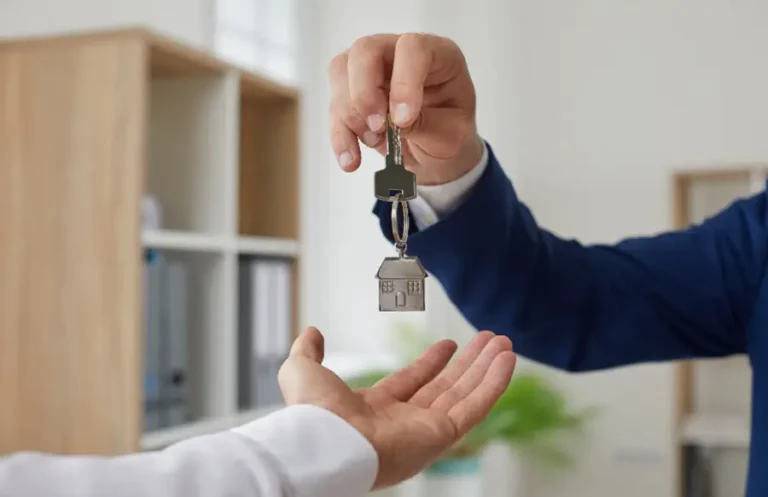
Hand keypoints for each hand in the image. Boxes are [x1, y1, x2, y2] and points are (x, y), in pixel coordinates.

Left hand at [278, 327, 515, 488]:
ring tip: (504, 344)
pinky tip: (507, 361)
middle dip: (468, 364)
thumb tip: (312, 332)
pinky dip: (493, 384)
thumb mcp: (302, 370)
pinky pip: (475, 407)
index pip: (412, 383)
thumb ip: (308, 352)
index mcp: (376, 409)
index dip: (431, 363)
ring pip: (465, 395)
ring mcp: (425, 430)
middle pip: (446, 388)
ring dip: (486, 369)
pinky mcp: (442, 436)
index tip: (449, 345)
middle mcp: (404, 421)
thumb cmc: (311, 412)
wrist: (326, 440)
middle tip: (487, 341)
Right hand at [328, 33, 483, 185]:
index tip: (403, 119)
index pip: (412, 48)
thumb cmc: (449, 134)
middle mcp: (399, 53)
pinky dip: (340, 136)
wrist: (434, 152)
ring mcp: (372, 69)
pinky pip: (334, 106)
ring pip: (340, 71)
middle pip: (365, 51)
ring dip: (350, 113)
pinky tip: (351, 160)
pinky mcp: (352, 91)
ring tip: (374, 142)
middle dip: (364, 93)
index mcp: (438, 55)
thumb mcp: (450, 135)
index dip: (403, 81)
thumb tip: (390, 120)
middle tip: (378, 128)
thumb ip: (424, 124)